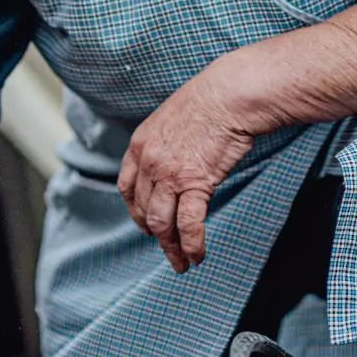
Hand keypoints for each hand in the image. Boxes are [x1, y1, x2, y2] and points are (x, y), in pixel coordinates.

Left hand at [118, 64, 256, 271]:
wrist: (230, 94)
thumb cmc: (209, 101)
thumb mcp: (171, 117)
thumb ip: (164, 143)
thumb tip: (172, 162)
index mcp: (140, 144)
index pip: (126, 187)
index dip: (135, 210)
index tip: (145, 223)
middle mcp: (149, 161)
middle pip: (144, 209)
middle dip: (155, 233)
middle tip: (167, 248)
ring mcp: (170, 174)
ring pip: (162, 222)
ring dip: (171, 247)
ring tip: (182, 262)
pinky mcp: (195, 182)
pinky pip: (189, 223)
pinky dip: (191, 244)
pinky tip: (197, 256)